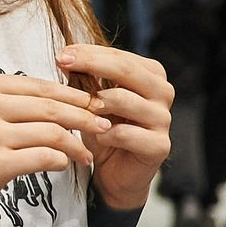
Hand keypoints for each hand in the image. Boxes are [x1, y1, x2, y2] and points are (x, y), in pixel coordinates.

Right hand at [0, 73, 107, 226]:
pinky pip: (44, 158)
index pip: (42, 86)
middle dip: (84, 116)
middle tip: (105, 125)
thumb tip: (70, 98)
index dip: (74, 95)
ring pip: (52, 133)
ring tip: (86, 154)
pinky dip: (61, 161)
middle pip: (51, 107)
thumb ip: (18, 102)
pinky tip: (66, 165)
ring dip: (76, 145)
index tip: (96, 104)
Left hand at [56, 44, 172, 210]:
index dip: (89, 53)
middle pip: (126, 70)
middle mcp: (163, 92)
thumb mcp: (93, 100)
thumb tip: (65, 59)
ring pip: (125, 99)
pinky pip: (125, 133)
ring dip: (95, 103)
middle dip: (91, 64)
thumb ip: (85, 78)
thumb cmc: (105, 130)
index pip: (119, 55)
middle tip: (63, 64)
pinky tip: (96, 136)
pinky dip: (104, 134)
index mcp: (151, 75)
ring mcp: (163, 119)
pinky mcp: (159, 145)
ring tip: (79, 108)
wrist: (116, 173)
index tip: (62, 54)